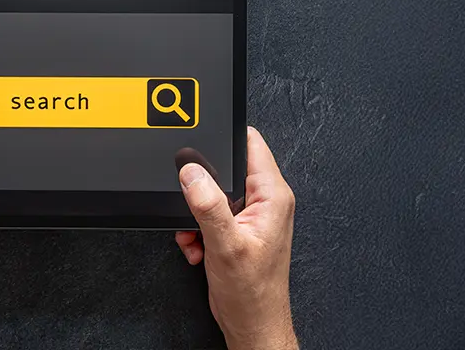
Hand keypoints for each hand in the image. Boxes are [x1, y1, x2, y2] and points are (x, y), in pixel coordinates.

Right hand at [175, 127, 296, 349]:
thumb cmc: (252, 293)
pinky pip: (210, 213)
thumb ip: (208, 205)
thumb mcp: (226, 245)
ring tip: (196, 232)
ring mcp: (251, 215)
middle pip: (226, 167)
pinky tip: (198, 246)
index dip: (224, 140)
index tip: (201, 148)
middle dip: (202, 185)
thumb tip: (192, 172)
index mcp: (272, 196)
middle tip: (195, 205)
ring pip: (213, 192)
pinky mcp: (237, 229)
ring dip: (196, 212)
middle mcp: (265, 202)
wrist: (251, 324)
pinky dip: (196, 227)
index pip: (251, 143)